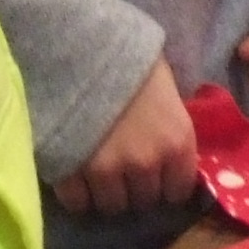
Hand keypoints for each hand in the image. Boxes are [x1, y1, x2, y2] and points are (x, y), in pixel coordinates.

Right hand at [53, 58, 196, 217]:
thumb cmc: (130, 60)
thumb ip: (171, 130)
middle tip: (123, 170)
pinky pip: (76, 202)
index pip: (178, 191)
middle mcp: (146, 163)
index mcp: (177, 143)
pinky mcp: (70, 170)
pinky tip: (76, 174)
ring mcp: (107, 169)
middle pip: (143, 201)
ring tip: (97, 173)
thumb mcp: (168, 93)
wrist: (82, 43)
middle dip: (135, 189)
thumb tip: (171, 158)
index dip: (166, 185)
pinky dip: (76, 195)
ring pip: (111, 206)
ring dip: (106, 193)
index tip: (156, 176)